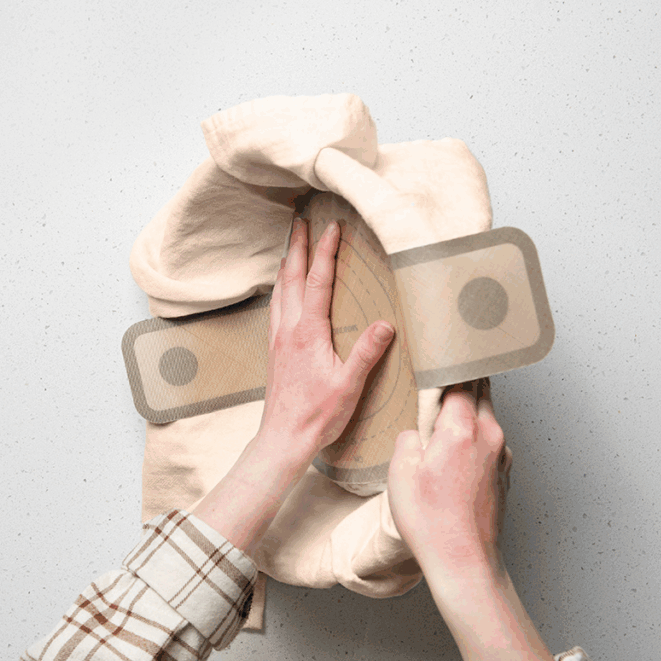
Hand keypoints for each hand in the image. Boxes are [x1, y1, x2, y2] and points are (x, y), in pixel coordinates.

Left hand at [188, 217, 394, 554]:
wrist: (283, 438)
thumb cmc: (317, 415)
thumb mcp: (349, 384)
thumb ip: (366, 352)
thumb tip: (385, 324)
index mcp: (308, 332)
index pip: (318, 282)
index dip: (325, 252)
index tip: (332, 228)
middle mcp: (288, 330)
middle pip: (291, 277)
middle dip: (297, 247)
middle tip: (300, 222)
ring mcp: (278, 339)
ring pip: (280, 291)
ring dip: (287, 265)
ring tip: (291, 248)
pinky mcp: (275, 351)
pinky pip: (276, 308)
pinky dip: (280, 289)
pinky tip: (283, 293)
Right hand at [386, 383, 509, 577]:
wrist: (464, 560)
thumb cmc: (431, 521)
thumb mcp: (400, 472)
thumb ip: (408, 437)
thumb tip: (417, 429)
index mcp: (462, 428)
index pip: (460, 379)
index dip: (445, 366)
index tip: (433, 358)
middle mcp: (489, 435)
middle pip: (481, 391)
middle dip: (462, 381)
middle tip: (442, 377)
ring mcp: (501, 455)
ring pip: (488, 415)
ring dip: (471, 409)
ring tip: (445, 415)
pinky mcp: (504, 473)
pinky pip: (491, 441)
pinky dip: (477, 435)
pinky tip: (456, 450)